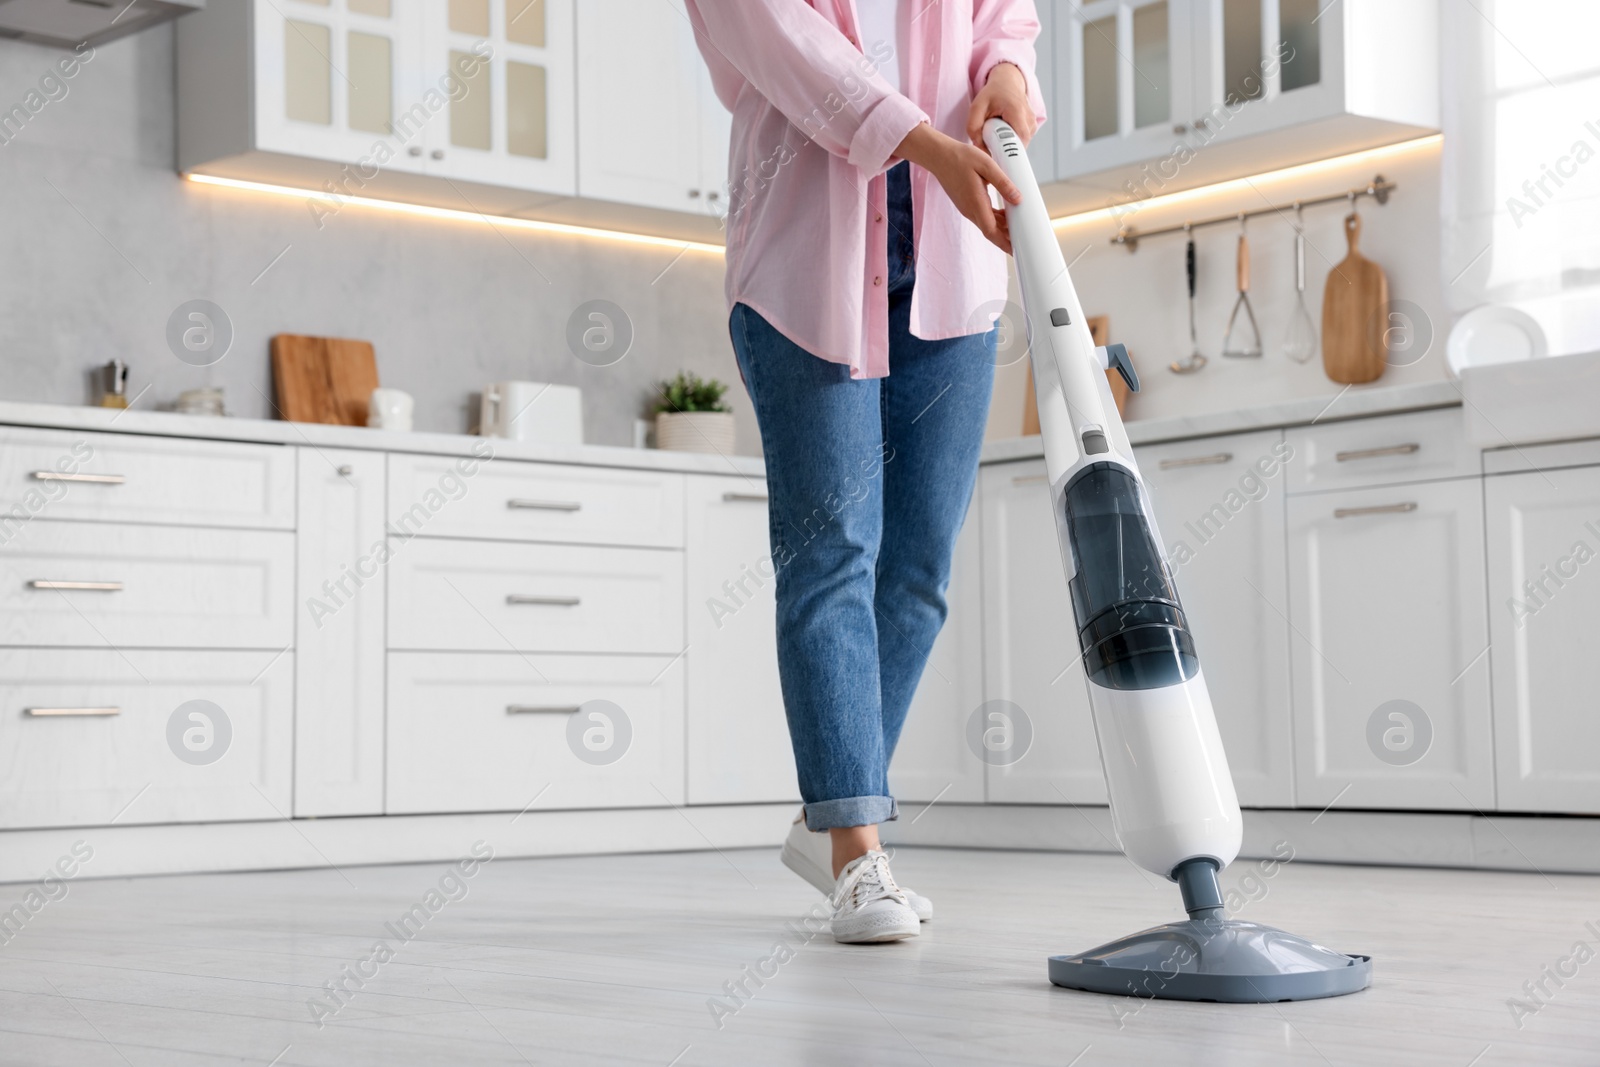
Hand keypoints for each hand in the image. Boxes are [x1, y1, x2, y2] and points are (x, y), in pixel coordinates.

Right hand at [895, 123, 1020, 252]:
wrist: (938, 155)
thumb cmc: (960, 157)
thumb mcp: (986, 165)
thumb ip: (1003, 183)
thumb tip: (1018, 198)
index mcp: (975, 203)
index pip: (991, 232)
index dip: (1004, 243)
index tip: (1015, 250)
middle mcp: (970, 210)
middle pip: (991, 231)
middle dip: (1006, 238)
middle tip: (1022, 239)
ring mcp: (966, 208)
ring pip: (987, 224)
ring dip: (1001, 228)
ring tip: (1017, 226)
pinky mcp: (966, 204)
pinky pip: (982, 216)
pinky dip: (994, 219)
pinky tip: (1004, 214)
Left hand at [967, 62, 1034, 146]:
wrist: (1007, 82)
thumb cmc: (992, 94)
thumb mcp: (976, 107)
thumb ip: (973, 128)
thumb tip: (979, 149)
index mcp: (1017, 111)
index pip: (1020, 140)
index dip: (1011, 154)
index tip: (1000, 161)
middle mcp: (1029, 118)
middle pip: (1020, 145)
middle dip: (1006, 151)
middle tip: (992, 148)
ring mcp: (1033, 122)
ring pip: (1021, 145)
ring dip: (1008, 145)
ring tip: (996, 135)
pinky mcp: (1032, 127)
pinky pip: (1022, 141)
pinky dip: (1012, 141)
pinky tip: (1003, 133)